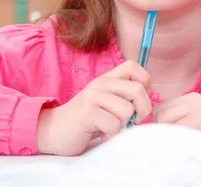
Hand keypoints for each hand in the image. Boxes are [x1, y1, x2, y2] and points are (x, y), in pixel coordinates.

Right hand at [36, 60, 151, 155]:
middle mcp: (100, 84)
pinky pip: (114, 124)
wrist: (52, 131)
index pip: (133, 66)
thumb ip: (122, 95)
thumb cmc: (85, 121)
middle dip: (143, 109)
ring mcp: (93, 97)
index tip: (139, 100)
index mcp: (106, 79)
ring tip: (110, 128)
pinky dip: (111, 135)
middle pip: (138, 89)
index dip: (145, 82)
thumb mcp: (105, 102)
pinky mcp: (87, 113)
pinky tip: (101, 134)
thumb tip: (148, 96)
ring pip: (127, 110)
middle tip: (133, 120)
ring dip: (123, 125)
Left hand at [152, 92, 200, 149]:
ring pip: (164, 121)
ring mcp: (196, 108)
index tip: (163, 138)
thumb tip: (155, 131)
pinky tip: (186, 148)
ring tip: (179, 146)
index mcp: (190, 98)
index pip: (160, 109)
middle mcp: (191, 100)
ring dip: (166, 136)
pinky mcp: (200, 120)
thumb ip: (181, 119)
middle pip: (159, 114)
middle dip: (159, 131)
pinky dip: (176, 141)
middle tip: (169, 144)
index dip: (157, 125)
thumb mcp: (200, 119)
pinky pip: (176, 130)